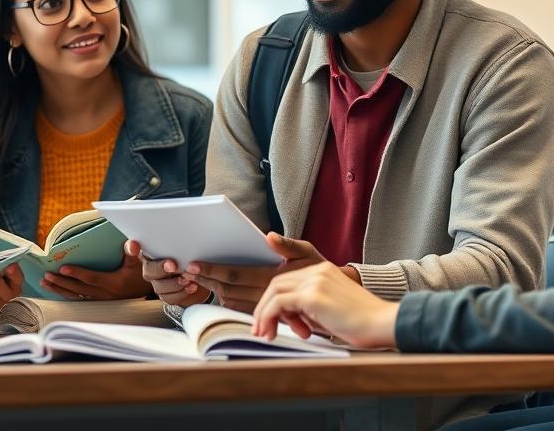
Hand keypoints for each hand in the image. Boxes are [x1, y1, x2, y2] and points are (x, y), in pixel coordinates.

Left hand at [41, 251, 151, 299]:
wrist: (149, 291)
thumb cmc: (143, 273)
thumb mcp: (140, 262)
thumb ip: (133, 252)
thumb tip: (131, 243)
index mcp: (114, 283)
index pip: (92, 278)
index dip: (77, 273)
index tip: (63, 267)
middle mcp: (106, 294)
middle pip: (80, 289)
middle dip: (62, 282)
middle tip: (46, 276)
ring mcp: (102, 300)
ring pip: (77, 296)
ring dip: (60, 290)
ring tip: (45, 283)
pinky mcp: (100, 302)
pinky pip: (80, 299)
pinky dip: (66, 294)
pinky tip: (56, 290)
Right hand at [125, 240, 209, 306]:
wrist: (201, 272)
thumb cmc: (189, 253)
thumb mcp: (185, 242)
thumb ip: (178, 236)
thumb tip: (182, 223)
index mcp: (150, 251)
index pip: (133, 247)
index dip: (131, 247)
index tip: (135, 246)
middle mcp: (150, 267)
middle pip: (149, 271)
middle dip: (161, 268)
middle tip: (173, 265)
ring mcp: (157, 282)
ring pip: (159, 287)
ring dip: (174, 283)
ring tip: (187, 278)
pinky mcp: (166, 295)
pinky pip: (170, 297)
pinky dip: (182, 293)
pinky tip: (192, 286)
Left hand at [184, 232, 327, 312]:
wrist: (363, 311)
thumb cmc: (335, 285)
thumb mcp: (312, 257)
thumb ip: (288, 246)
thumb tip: (267, 236)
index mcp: (280, 269)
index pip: (238, 270)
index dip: (214, 269)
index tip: (195, 266)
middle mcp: (283, 282)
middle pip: (234, 285)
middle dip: (209, 280)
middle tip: (189, 274)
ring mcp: (289, 299)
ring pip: (241, 302)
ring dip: (222, 296)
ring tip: (205, 286)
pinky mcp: (299, 311)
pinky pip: (258, 317)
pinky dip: (241, 313)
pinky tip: (232, 307)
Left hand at [252, 261, 398, 347]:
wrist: (381, 323)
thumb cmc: (362, 323)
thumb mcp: (330, 310)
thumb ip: (308, 308)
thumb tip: (285, 319)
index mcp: (323, 271)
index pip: (288, 279)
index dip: (274, 300)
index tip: (267, 320)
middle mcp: (317, 271)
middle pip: (277, 283)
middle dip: (264, 307)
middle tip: (259, 329)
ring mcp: (314, 281)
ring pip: (274, 292)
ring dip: (263, 314)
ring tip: (263, 334)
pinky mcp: (312, 295)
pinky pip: (279, 304)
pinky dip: (268, 317)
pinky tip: (270, 332)